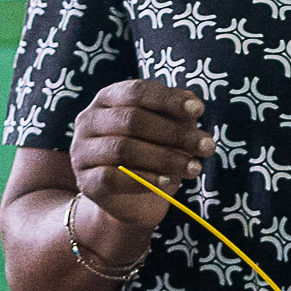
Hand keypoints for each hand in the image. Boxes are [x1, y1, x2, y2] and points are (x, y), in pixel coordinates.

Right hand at [69, 81, 210, 255]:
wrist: (133, 199)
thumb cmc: (153, 154)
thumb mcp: (168, 132)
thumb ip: (178, 116)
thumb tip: (192, 102)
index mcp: (108, 98)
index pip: (137, 91)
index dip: (169, 100)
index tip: (199, 111)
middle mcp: (89, 120)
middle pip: (132, 120)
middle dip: (175, 134)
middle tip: (208, 147)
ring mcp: (82, 151)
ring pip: (124, 149)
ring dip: (165, 159)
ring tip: (195, 168)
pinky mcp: (85, 181)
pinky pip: (113, 178)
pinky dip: (145, 180)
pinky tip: (170, 183)